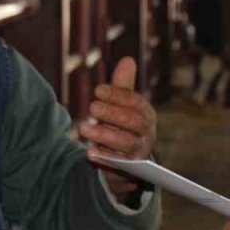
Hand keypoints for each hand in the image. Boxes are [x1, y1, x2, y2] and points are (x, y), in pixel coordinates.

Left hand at [81, 57, 156, 199]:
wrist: (127, 162)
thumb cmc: (122, 126)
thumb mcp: (121, 106)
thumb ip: (123, 86)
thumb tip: (127, 59)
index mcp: (146, 113)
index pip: (134, 102)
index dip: (117, 95)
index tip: (97, 90)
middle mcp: (147, 132)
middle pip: (132, 121)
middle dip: (111, 113)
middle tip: (91, 107)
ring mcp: (140, 152)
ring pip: (126, 143)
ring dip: (104, 135)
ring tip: (83, 129)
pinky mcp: (130, 170)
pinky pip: (120, 165)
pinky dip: (105, 159)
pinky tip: (89, 153)